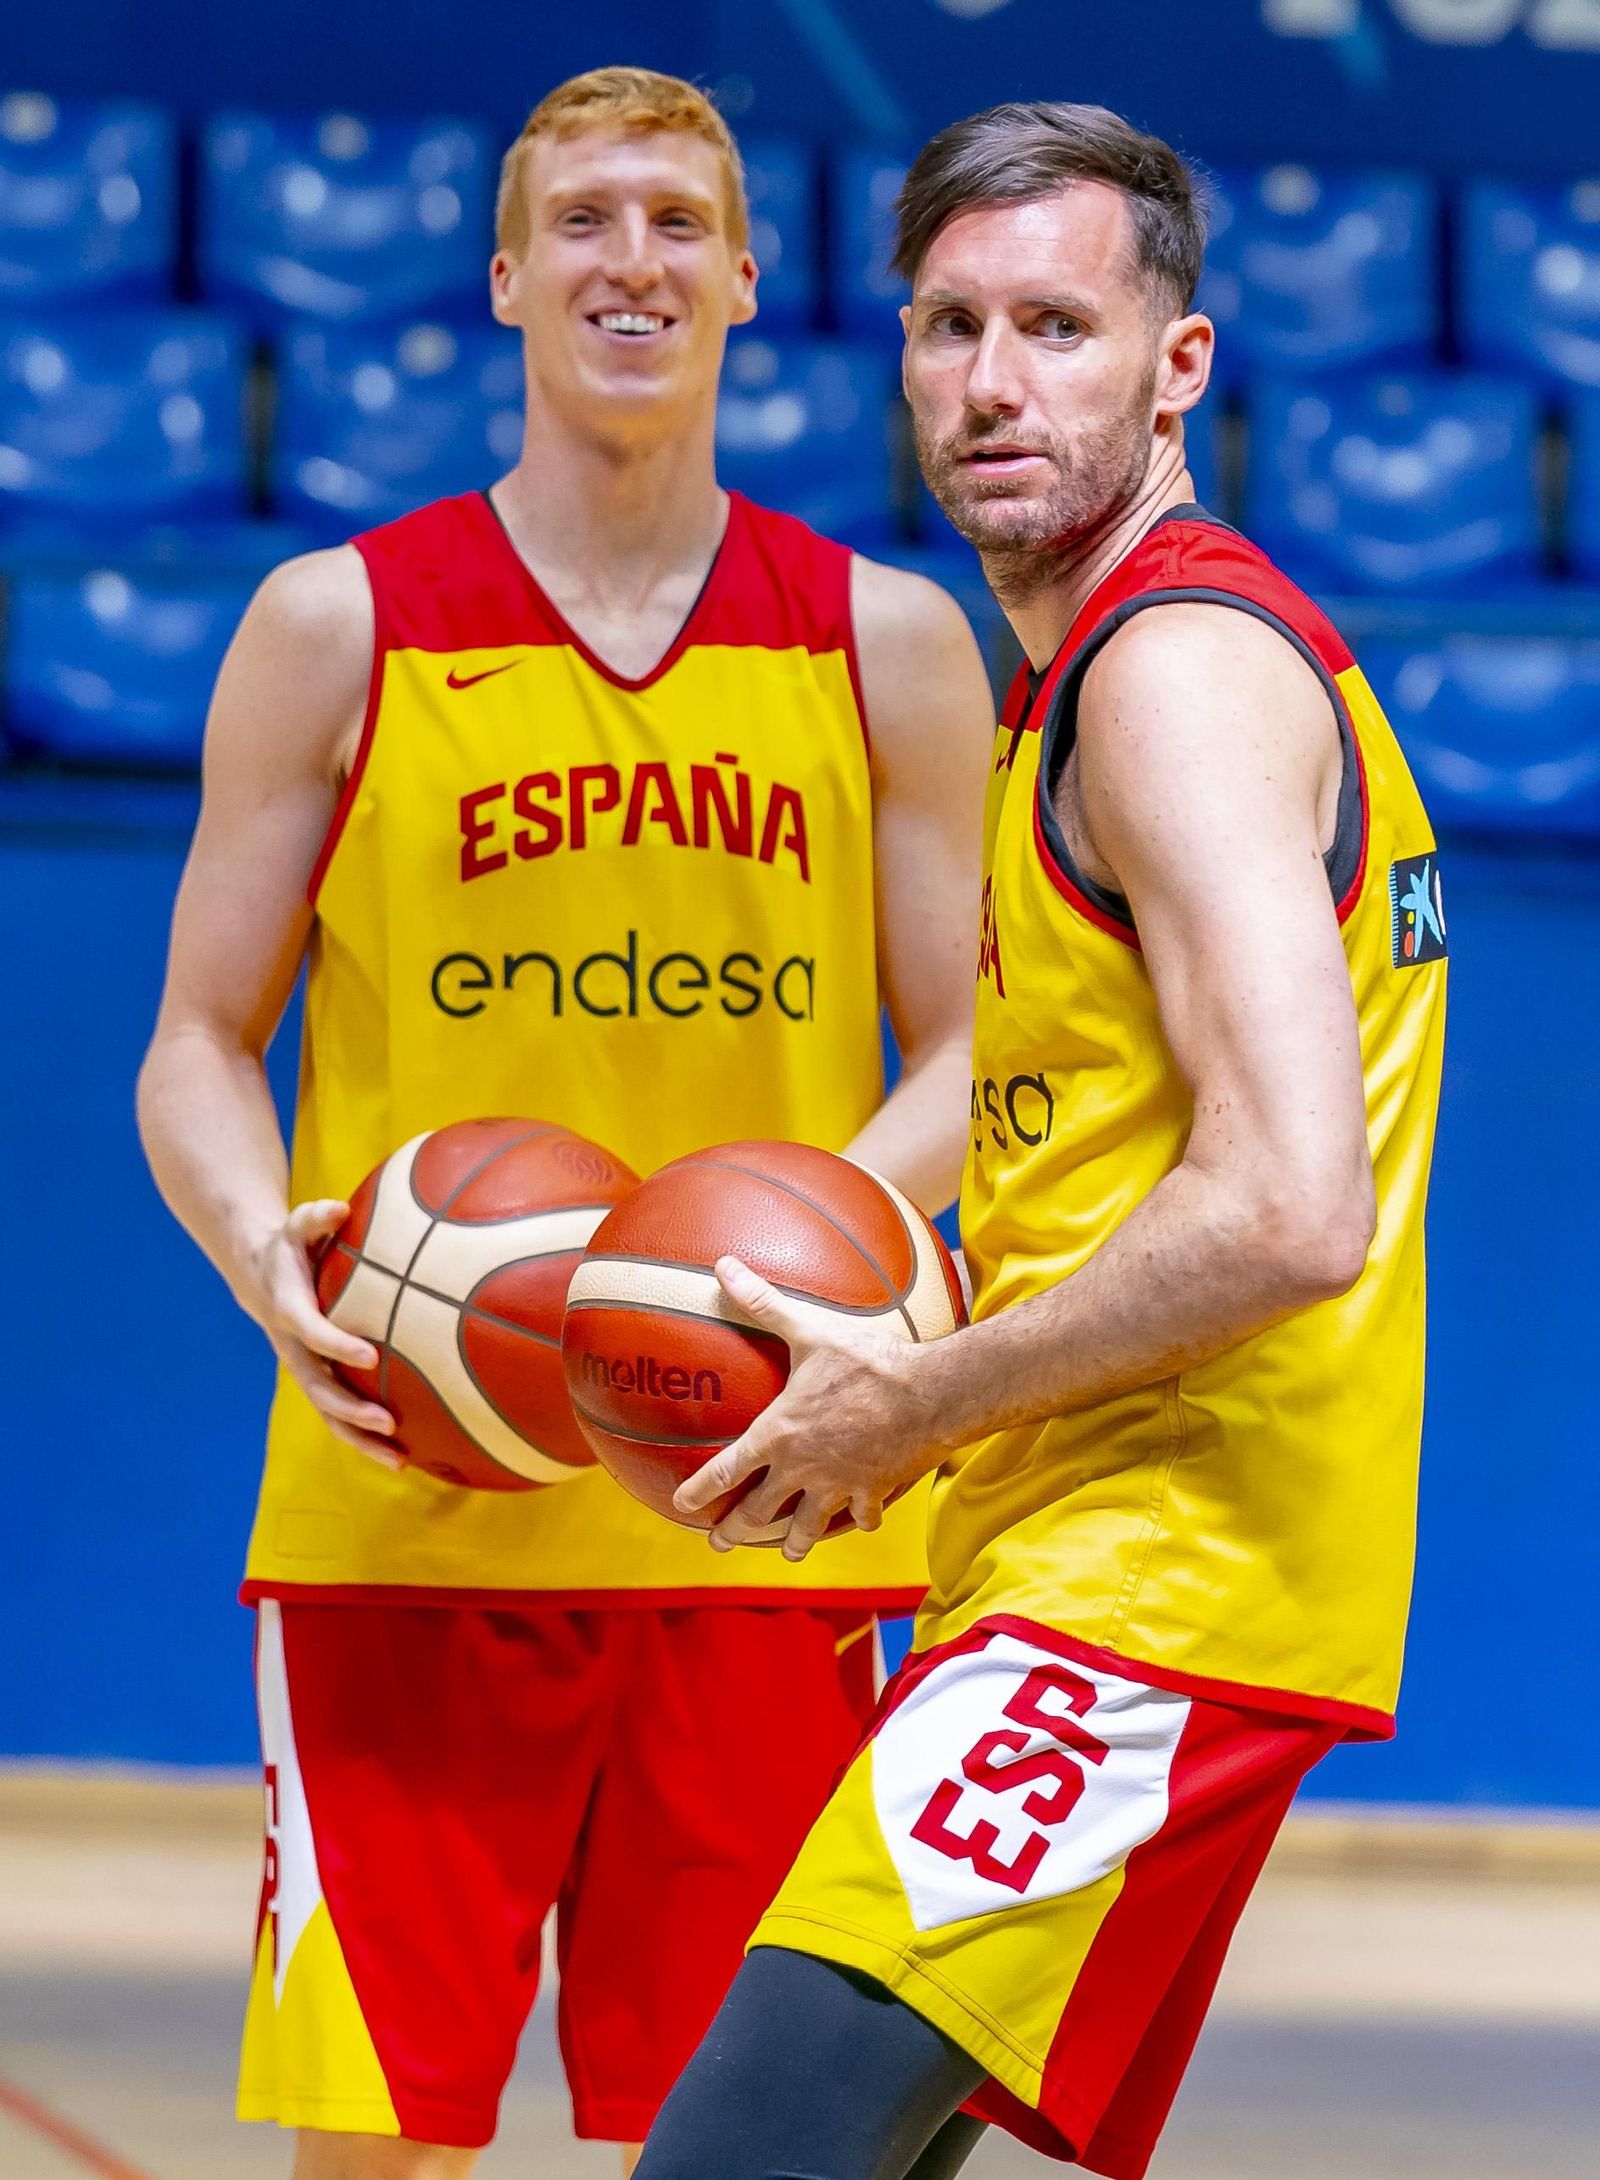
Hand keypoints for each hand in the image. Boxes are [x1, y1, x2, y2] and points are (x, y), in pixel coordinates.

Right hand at [239, 1200, 400, 1469]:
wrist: (258, 1274)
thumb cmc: (289, 1246)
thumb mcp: (296, 1224)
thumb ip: (316, 1217)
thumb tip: (340, 1207)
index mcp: (290, 1312)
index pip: (312, 1333)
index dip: (337, 1346)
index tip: (371, 1357)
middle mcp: (295, 1349)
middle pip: (320, 1389)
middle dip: (353, 1410)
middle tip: (390, 1422)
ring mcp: (305, 1370)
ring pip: (329, 1414)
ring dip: (362, 1440)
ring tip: (401, 1461)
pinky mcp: (318, 1380)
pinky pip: (339, 1415)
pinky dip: (365, 1437)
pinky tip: (406, 1454)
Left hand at [673, 1256, 942, 1560]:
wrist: (930, 1395)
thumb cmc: (866, 1360)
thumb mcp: (810, 1328)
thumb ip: (763, 1303)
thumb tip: (723, 1266)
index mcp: (778, 1435)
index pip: (725, 1470)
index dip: (699, 1491)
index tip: (680, 1506)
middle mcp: (802, 1469)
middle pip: (759, 1512)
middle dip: (735, 1530)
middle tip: (718, 1543)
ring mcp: (838, 1486)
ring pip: (808, 1528)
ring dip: (794, 1543)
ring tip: (787, 1553)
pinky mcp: (873, 1491)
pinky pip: (861, 1515)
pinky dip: (857, 1519)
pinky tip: (859, 1519)